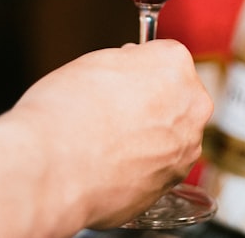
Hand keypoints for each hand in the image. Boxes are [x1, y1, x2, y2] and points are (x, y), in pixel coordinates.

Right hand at [3, 40, 212, 228]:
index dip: (138, 70)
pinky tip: (109, 166)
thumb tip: (130, 72)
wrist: (53, 168)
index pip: (165, 59)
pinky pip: (157, 168)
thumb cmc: (66, 112)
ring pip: (169, 136)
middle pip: (175, 98)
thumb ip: (127, 64)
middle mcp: (191, 106)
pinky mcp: (171, 184)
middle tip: (112, 112)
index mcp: (175, 65)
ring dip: (147, 138)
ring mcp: (184, 149)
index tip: (121, 80)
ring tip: (107, 143)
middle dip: (151, 104)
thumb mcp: (95, 62)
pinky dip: (139, 167)